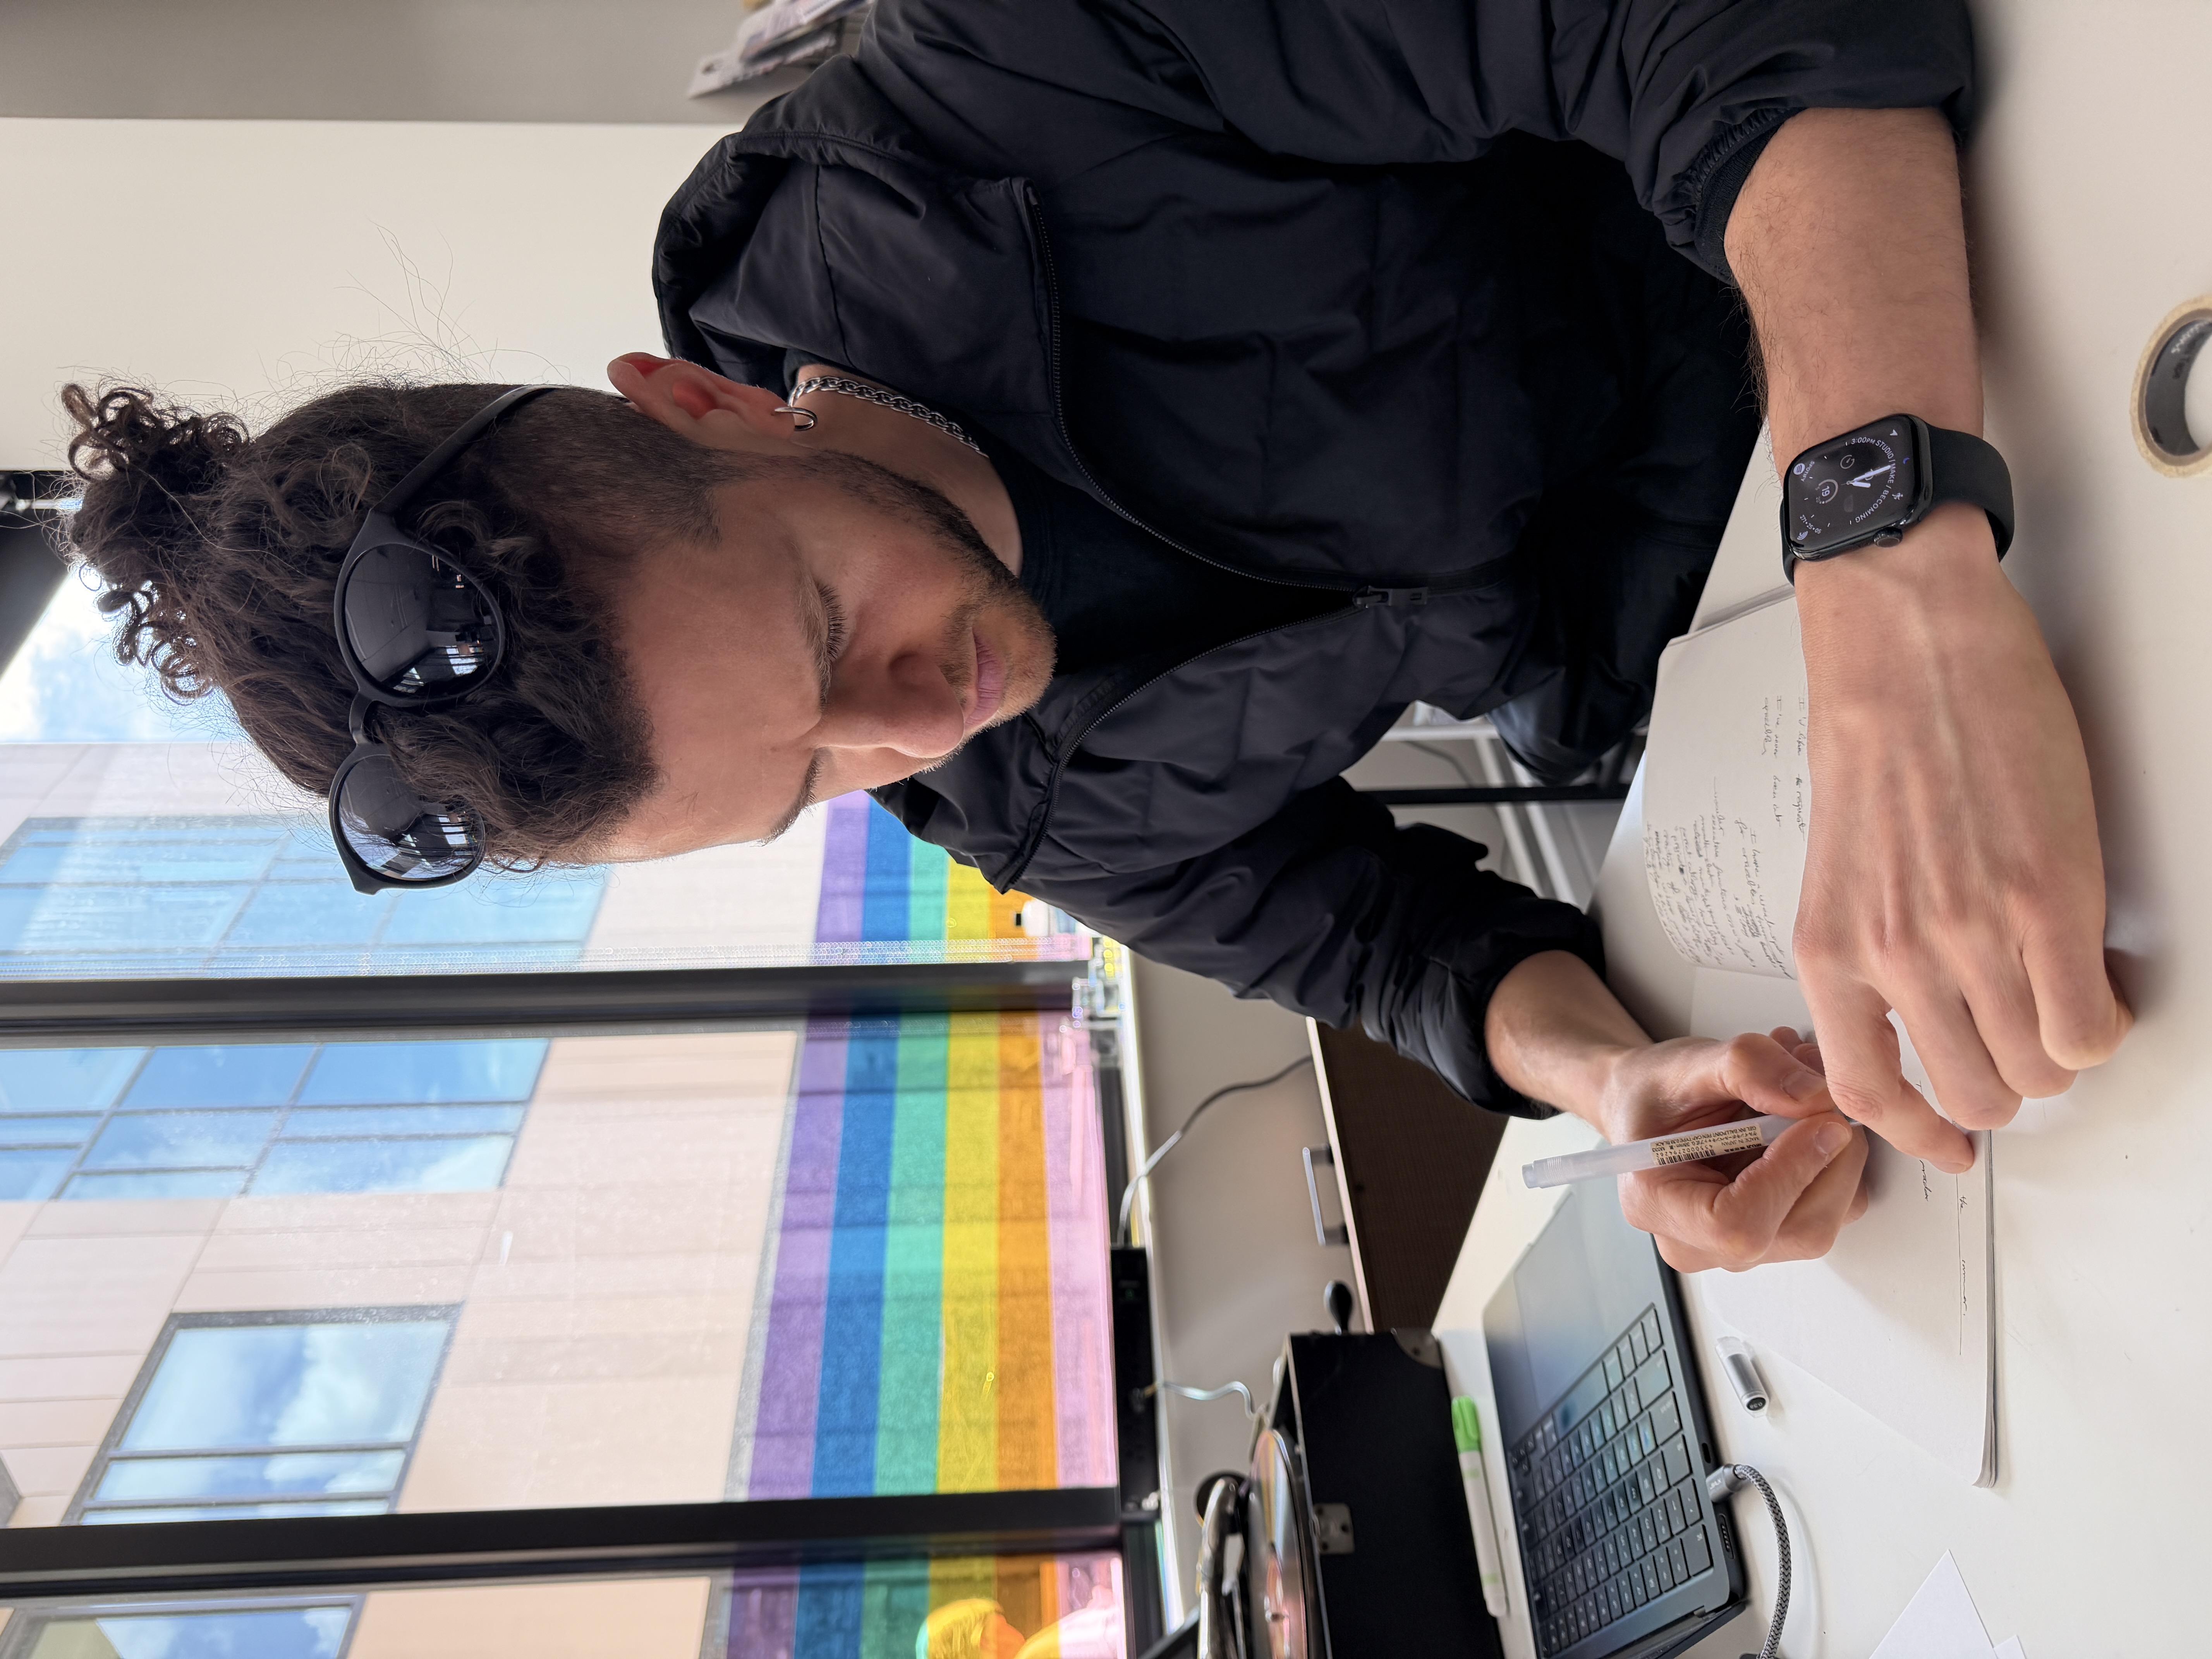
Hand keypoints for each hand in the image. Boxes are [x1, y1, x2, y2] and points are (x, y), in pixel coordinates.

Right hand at [1601, 1029, 1868, 1273]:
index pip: (1740, 1225)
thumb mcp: (1688, 1063)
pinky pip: (1834, 1209)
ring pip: (1827, 1219)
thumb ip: (1749, 1069)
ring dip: (1839, 1152)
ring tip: (1808, 1095)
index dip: (1792, 1173)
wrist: (1652, 1103)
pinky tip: (1808, 1121)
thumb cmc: (1655, 1090)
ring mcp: (1740, 1249)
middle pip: (1801, 1231)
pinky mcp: (1774, 1234)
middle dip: (1832, 1157)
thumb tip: (1817, 1098)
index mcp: (1658, 1207)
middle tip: (1825, 1093)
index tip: (1819, 1118)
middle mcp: (1700, 1244)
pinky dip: (1837, 1160)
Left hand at [1794, 505, 2131, 1168]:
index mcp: (1830, 950)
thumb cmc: (1879, 747)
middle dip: (2010, 1085)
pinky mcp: (2047, 901)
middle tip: (2026, 1044)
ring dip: (2060, 1054)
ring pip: (2038, 1069)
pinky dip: (2101, 1025)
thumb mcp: (1847, 875)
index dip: (1919, 1134)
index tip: (1948, 1146)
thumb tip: (1926, 1025)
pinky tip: (2095, 989)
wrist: (1909, 653)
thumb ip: (1875, 953)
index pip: (1866, 1093)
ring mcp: (1971, 932)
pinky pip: (2086, 1024)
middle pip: (1973, 1094)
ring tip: (2064, 1006)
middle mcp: (1894, 954)